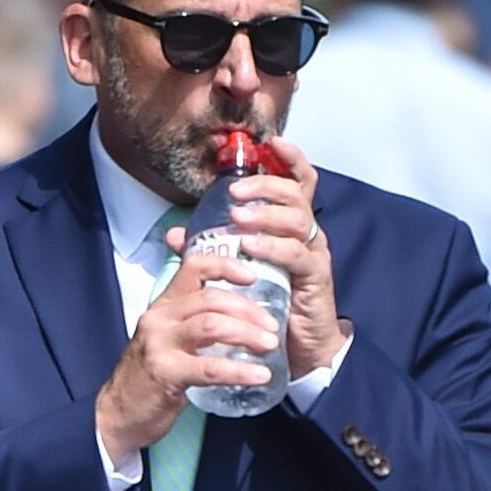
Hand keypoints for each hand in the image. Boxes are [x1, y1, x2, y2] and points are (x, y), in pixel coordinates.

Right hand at [95, 247, 280, 462]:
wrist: (118, 414)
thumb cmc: (149, 378)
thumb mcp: (168, 339)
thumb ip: (194, 323)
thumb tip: (238, 316)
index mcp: (163, 305)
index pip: (193, 268)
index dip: (226, 266)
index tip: (252, 276)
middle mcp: (159, 319)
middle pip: (211, 299)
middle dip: (248, 310)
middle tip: (272, 326)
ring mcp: (160, 345)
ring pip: (212, 325)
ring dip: (247, 333)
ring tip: (270, 345)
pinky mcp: (166, 374)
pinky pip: (210, 368)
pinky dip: (240, 371)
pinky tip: (260, 376)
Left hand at [224, 135, 347, 379]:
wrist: (301, 348)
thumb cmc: (272, 302)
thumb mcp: (240, 269)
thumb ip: (212, 247)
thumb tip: (176, 233)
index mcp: (291, 224)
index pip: (298, 180)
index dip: (290, 157)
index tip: (271, 142)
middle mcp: (307, 232)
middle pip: (295, 192)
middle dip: (264, 185)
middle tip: (234, 192)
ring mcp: (313, 252)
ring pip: (297, 218)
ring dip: (265, 213)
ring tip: (237, 218)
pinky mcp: (314, 276)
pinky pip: (295, 253)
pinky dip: (271, 247)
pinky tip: (250, 246)